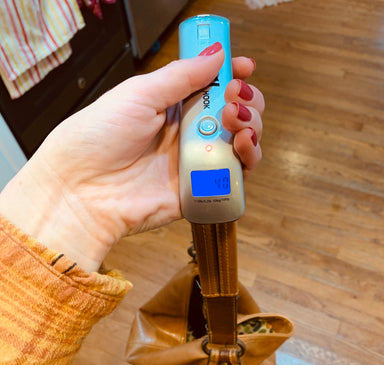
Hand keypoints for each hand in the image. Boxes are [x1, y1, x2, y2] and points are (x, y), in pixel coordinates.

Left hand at [0, 45, 263, 271]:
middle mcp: (186, 135)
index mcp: (170, 107)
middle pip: (234, 115)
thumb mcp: (138, 94)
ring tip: (236, 121)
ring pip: (241, 144)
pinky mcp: (199, 191)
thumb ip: (181, 76)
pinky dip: (247, 162)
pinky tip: (241, 146)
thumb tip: (216, 54)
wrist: (81, 191)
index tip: (244, 69)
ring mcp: (194, 163)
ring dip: (251, 128)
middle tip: (234, 98)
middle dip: (246, 101)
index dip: (232, 77)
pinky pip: (234, 177)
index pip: (212, 89)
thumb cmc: (96, 139)